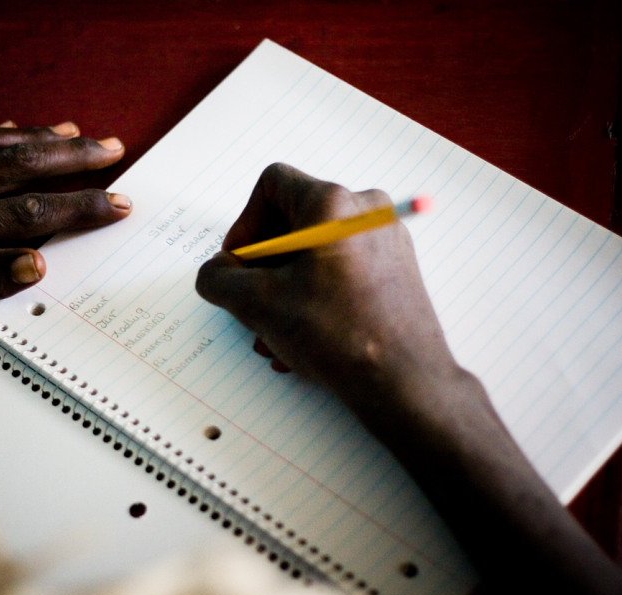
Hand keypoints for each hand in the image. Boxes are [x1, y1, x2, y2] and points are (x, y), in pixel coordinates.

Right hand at [196, 163, 457, 425]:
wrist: (404, 382)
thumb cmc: (339, 335)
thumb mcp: (258, 305)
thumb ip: (220, 279)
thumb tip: (217, 272)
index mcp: (332, 205)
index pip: (272, 185)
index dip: (245, 224)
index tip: (239, 265)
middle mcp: (365, 212)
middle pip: (292, 223)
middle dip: (263, 269)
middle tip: (251, 305)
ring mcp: (384, 241)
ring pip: (315, 254)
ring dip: (284, 292)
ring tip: (272, 335)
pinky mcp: (395, 270)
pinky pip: (340, 272)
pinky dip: (314, 300)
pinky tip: (301, 342)